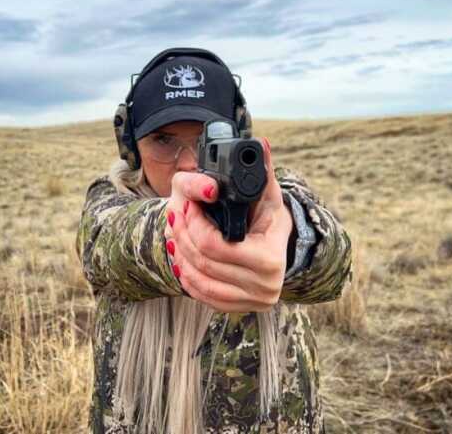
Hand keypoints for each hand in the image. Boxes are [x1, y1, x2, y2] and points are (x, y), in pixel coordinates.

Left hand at [164, 137, 292, 311]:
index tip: (186, 206)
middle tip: (173, 216)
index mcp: (270, 258)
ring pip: (198, 280)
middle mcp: (264, 286)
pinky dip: (187, 276)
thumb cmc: (268, 220)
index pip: (214, 245)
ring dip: (180, 256)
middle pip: (202, 261)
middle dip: (182, 236)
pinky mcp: (237, 308)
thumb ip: (262, 170)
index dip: (194, 224)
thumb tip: (259, 144)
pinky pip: (202, 295)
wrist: (278, 252)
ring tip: (173, 235)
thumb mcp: (267, 195)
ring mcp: (250, 301)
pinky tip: (181, 259)